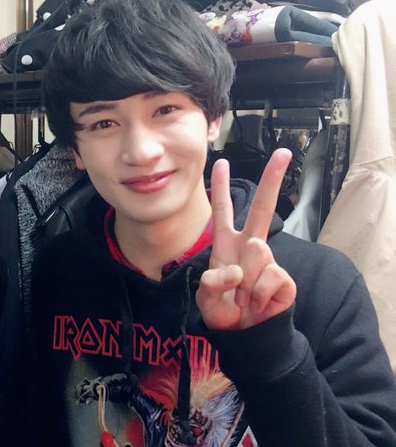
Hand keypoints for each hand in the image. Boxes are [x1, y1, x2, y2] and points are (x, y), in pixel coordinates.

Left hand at [196, 148, 296, 330]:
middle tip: (284, 153)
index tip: (222, 163)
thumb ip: (211, 283)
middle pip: (261, 208)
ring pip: (257, 254)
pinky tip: (257, 304)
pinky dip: (258, 295)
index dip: (220, 188)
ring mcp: (268, 261)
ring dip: (244, 283)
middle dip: (272, 179)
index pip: (222, 211)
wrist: (242, 336)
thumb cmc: (222, 310)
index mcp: (226, 245)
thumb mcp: (204, 297)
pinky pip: (270, 277)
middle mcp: (249, 247)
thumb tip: (237, 272)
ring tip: (243, 298)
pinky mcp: (284, 280)